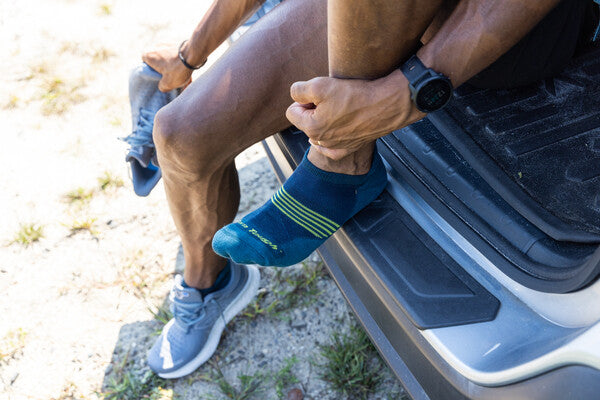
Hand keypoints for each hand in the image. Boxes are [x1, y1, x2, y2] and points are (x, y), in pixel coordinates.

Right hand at [142, 44, 192, 91]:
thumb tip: (163, 86)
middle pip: (158, 59)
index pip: (144, 60)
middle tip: (172, 77)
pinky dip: (182, 62)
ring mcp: (168, 42)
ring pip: (170, 57)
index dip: (150, 68)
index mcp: (149, 54)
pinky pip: (178, 54)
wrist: (194, 53)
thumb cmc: (178, 68)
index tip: (157, 75)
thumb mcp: (168, 83)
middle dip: (165, 69)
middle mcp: (157, 46)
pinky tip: (189, 72)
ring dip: (176, 67)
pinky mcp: (178, 42)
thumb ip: (162, 86)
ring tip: (184, 78)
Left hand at [285, 70, 425, 159]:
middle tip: (332, 99)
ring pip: (319, 131)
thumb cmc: (355, 95)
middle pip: (306, 121)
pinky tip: (338, 129)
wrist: (386, 105)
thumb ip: (298, 90)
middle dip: (313, 109)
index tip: (318, 94)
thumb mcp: (319, 85)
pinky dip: (333, 138)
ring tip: (341, 108)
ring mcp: (336, 146)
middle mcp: (322, 141)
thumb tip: (295, 96)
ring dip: (325, 119)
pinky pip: (332, 147)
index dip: (302, 99)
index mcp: (311, 127)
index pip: (291, 111)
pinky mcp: (350, 147)